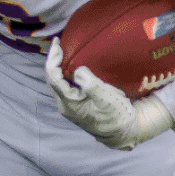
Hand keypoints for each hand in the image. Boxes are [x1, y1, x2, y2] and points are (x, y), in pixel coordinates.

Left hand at [44, 38, 174, 149]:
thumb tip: (78, 71)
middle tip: (59, 44)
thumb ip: (90, 83)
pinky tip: (72, 65)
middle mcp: (65, 105)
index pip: (52, 77)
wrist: (122, 132)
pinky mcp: (75, 105)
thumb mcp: (106, 97)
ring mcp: (69, 106)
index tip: (57, 44)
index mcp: (69, 103)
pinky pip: (65, 86)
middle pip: (52, 79)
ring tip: (63, 51)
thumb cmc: (116, 115)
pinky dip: (65, 73)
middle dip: (54, 60)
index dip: (52, 59)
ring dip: (59, 66)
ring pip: (58, 82)